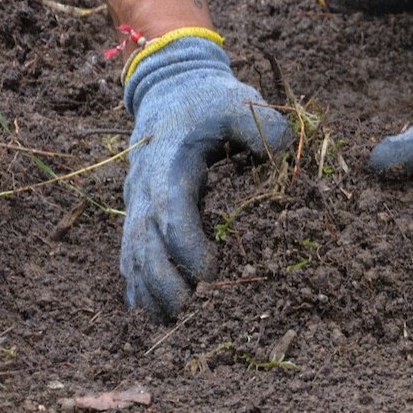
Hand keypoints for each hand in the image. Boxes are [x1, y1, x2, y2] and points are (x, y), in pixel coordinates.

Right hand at [121, 34, 291, 319]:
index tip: (210, 271)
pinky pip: (129, 251)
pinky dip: (136, 282)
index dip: (185, 244)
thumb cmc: (209, 100)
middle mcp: (144, 187)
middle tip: (186, 313)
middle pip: (143, 241)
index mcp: (169, 164)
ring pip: (132, 252)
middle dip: (161, 280)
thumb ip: (261, 125)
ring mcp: (136, 200)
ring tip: (166, 323)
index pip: (170, 210)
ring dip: (146, 289)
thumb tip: (283, 152)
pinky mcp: (138, 210)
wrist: (170, 88)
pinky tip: (148, 312)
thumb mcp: (238, 102)